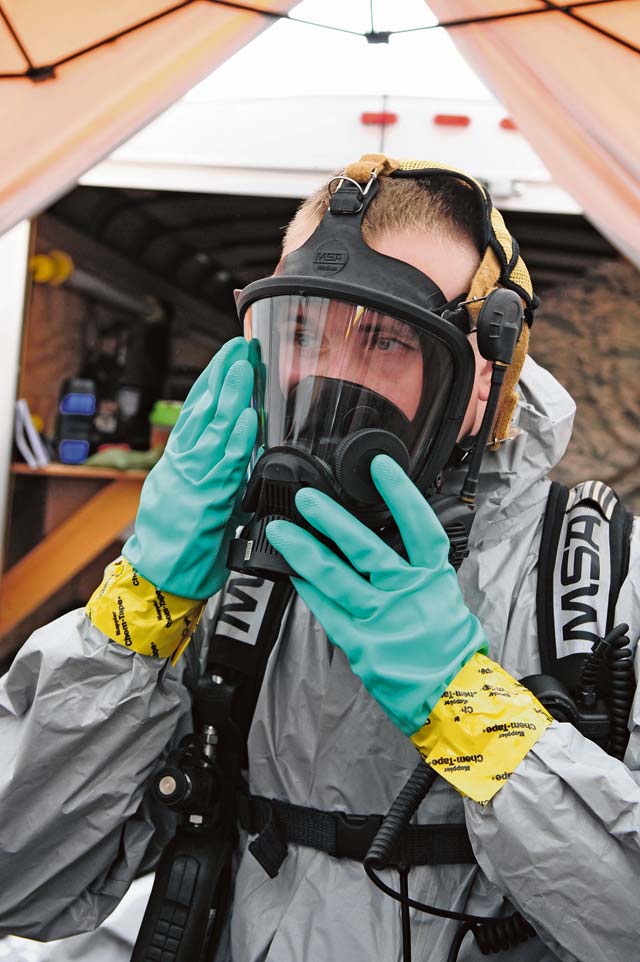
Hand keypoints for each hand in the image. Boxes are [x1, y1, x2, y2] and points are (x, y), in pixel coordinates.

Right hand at [123, 337, 256, 599]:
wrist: (160, 579)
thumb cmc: (175, 545)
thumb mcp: (187, 497)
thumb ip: (210, 471)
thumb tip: (233, 451)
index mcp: (178, 460)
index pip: (196, 410)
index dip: (212, 381)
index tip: (227, 355)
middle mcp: (183, 464)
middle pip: (203, 410)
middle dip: (222, 374)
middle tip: (241, 345)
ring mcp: (194, 480)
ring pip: (213, 429)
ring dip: (232, 395)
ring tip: (245, 364)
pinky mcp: (208, 502)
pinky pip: (226, 465)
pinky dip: (238, 439)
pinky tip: (248, 416)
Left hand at [265, 455, 487, 734]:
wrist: (455, 702)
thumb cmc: (453, 654)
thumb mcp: (448, 604)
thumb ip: (421, 577)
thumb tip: (399, 551)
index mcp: (433, 581)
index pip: (419, 528)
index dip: (401, 495)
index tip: (379, 467)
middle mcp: (406, 595)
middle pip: (365, 548)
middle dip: (332, 521)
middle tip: (306, 499)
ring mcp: (381, 620)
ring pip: (336, 578)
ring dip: (306, 552)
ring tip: (281, 531)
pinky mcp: (361, 646)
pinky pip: (328, 612)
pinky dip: (309, 591)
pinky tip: (292, 573)